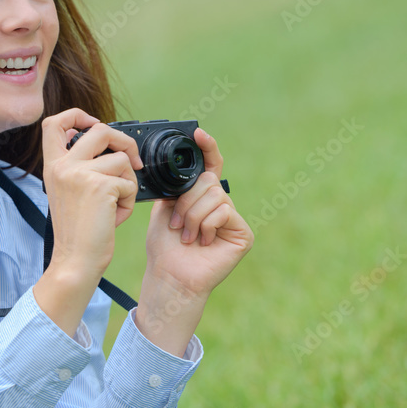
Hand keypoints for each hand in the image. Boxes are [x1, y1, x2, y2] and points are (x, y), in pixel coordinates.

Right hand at [33, 109, 142, 333]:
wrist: (75, 261)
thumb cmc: (78, 232)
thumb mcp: (69, 193)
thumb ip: (81, 169)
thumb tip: (112, 148)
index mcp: (53, 166)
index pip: (53, 123)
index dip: (76, 115)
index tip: (92, 123)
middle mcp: (63, 166)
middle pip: (100, 129)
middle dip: (125, 143)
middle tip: (133, 163)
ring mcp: (80, 174)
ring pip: (121, 159)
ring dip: (128, 183)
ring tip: (116, 205)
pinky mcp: (100, 186)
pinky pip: (129, 182)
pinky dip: (129, 201)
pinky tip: (115, 217)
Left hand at [136, 128, 252, 354]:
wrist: (169, 274)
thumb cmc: (164, 246)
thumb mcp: (165, 208)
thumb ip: (176, 186)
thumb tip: (180, 164)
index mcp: (201, 195)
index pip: (210, 165)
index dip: (207, 148)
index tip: (198, 133)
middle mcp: (220, 204)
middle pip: (208, 180)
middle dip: (187, 201)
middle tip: (178, 224)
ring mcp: (233, 218)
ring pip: (214, 195)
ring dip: (193, 216)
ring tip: (187, 236)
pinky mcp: (243, 233)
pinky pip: (223, 211)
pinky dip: (206, 226)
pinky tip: (203, 242)